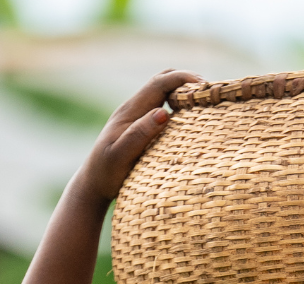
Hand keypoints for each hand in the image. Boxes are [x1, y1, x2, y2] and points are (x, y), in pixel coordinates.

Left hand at [73, 69, 204, 204]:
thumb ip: (139, 134)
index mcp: (131, 111)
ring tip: (206, 106)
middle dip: (187, 82)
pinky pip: (165, 109)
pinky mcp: (143, 128)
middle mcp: (135, 109)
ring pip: (165, 93)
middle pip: (163, 81)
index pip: (160, 83)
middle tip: (210, 96)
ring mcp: (139, 117)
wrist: (92, 184)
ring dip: (184, 94)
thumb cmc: (106, 174)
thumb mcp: (120, 156)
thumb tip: (163, 113)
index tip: (205, 89)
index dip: (183, 79)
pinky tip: (192, 122)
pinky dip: (181, 109)